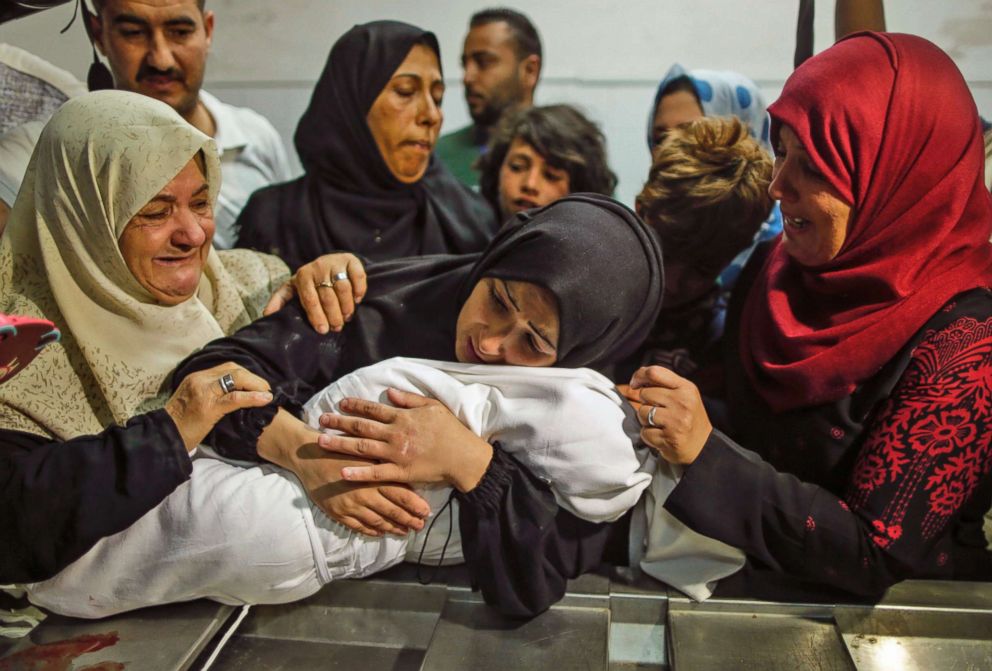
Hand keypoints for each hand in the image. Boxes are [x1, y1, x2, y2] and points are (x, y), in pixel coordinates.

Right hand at [164, 363, 272, 451]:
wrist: (164, 438)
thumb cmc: (180, 424)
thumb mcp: (193, 401)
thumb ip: (210, 393)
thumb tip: (234, 393)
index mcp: (196, 377)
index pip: (226, 367)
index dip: (245, 374)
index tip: (256, 383)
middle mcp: (199, 380)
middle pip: (234, 369)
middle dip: (254, 378)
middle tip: (265, 388)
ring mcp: (203, 392)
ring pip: (237, 379)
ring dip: (256, 385)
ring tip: (267, 394)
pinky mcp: (208, 407)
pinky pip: (235, 398)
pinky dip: (253, 397)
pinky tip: (264, 399)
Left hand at [263, 252, 366, 333]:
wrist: (329, 261)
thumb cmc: (310, 281)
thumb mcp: (293, 288)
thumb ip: (280, 299)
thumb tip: (266, 315)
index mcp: (302, 275)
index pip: (310, 299)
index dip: (317, 317)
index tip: (322, 330)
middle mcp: (318, 267)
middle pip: (328, 296)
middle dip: (333, 315)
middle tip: (337, 327)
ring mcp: (335, 263)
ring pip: (343, 288)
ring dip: (347, 306)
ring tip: (346, 317)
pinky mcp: (350, 260)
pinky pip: (358, 276)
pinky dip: (359, 290)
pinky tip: (357, 300)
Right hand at [291, 440, 429, 536]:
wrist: (310, 455)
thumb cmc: (341, 448)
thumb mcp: (367, 451)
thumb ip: (385, 463)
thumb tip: (407, 473)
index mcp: (374, 476)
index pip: (402, 495)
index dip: (416, 506)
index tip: (427, 512)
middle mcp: (365, 493)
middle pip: (393, 511)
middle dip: (409, 520)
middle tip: (420, 526)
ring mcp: (351, 505)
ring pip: (377, 521)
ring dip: (392, 528)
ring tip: (404, 531)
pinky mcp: (338, 512)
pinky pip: (358, 526)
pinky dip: (371, 530)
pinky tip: (380, 532)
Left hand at [318, 389, 493, 492]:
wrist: (463, 457)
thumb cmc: (451, 430)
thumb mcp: (433, 407)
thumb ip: (409, 399)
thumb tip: (389, 392)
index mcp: (402, 417)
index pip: (373, 409)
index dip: (355, 405)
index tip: (340, 403)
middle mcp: (395, 434)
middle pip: (361, 427)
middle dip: (339, 422)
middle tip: (321, 420)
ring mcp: (396, 454)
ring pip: (362, 448)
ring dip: (340, 444)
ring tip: (321, 441)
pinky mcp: (400, 472)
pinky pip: (375, 473)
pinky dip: (358, 473)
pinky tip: (341, 471)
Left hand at [628, 366, 711, 464]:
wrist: (703, 446)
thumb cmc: (688, 417)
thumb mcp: (683, 394)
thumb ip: (664, 383)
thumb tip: (638, 376)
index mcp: (686, 388)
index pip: (654, 372)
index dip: (639, 376)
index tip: (635, 384)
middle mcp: (683, 402)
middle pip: (645, 393)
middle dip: (646, 403)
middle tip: (660, 412)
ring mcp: (677, 421)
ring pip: (642, 412)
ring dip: (646, 420)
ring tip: (661, 424)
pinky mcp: (670, 438)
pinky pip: (644, 432)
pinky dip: (649, 436)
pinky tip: (662, 436)